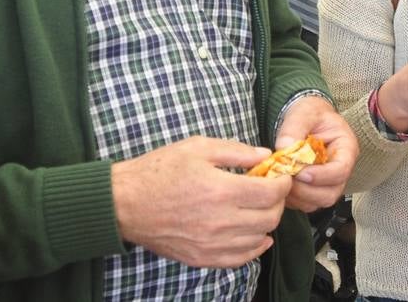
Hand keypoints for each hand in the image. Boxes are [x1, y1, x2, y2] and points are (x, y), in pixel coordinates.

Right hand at [111, 136, 291, 268]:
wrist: (124, 203)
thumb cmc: (159, 171)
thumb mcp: (198, 147)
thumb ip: (236, 151)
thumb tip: (266, 156)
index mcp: (221, 191)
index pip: (271, 193)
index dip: (283, 183)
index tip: (281, 176)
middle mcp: (220, 222)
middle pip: (269, 218)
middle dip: (278, 202)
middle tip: (271, 191)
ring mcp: (210, 244)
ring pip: (258, 240)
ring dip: (267, 224)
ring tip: (260, 209)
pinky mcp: (201, 258)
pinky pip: (239, 260)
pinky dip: (254, 249)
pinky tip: (255, 237)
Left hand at [274, 96, 357, 211]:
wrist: (306, 119)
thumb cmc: (310, 114)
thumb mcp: (304, 113)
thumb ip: (294, 128)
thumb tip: (284, 147)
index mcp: (346, 148)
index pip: (341, 170)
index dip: (321, 175)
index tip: (300, 172)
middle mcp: (340, 169)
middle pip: (331, 193)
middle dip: (306, 189)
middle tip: (287, 176)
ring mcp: (328, 182)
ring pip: (318, 202)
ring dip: (297, 196)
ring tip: (282, 178)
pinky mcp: (314, 189)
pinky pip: (306, 204)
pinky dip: (292, 199)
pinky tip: (281, 183)